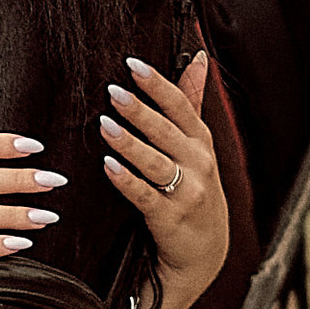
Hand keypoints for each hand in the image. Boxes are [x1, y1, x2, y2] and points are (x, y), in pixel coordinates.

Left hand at [100, 50, 227, 308]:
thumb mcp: (199, 145)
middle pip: (166, 131)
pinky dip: (127, 181)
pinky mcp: (170, 218)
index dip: (157, 84)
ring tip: (105, 125)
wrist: (204, 250)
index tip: (132, 65)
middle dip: (139, 110)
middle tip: (113, 91)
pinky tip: (108, 166)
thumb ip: (192, 102)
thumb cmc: (195, 189)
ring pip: (155, 162)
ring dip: (129, 143)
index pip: (180, 106)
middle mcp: (198, 163)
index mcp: (201, 142)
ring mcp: (186, 192)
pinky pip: (145, 196)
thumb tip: (197, 58)